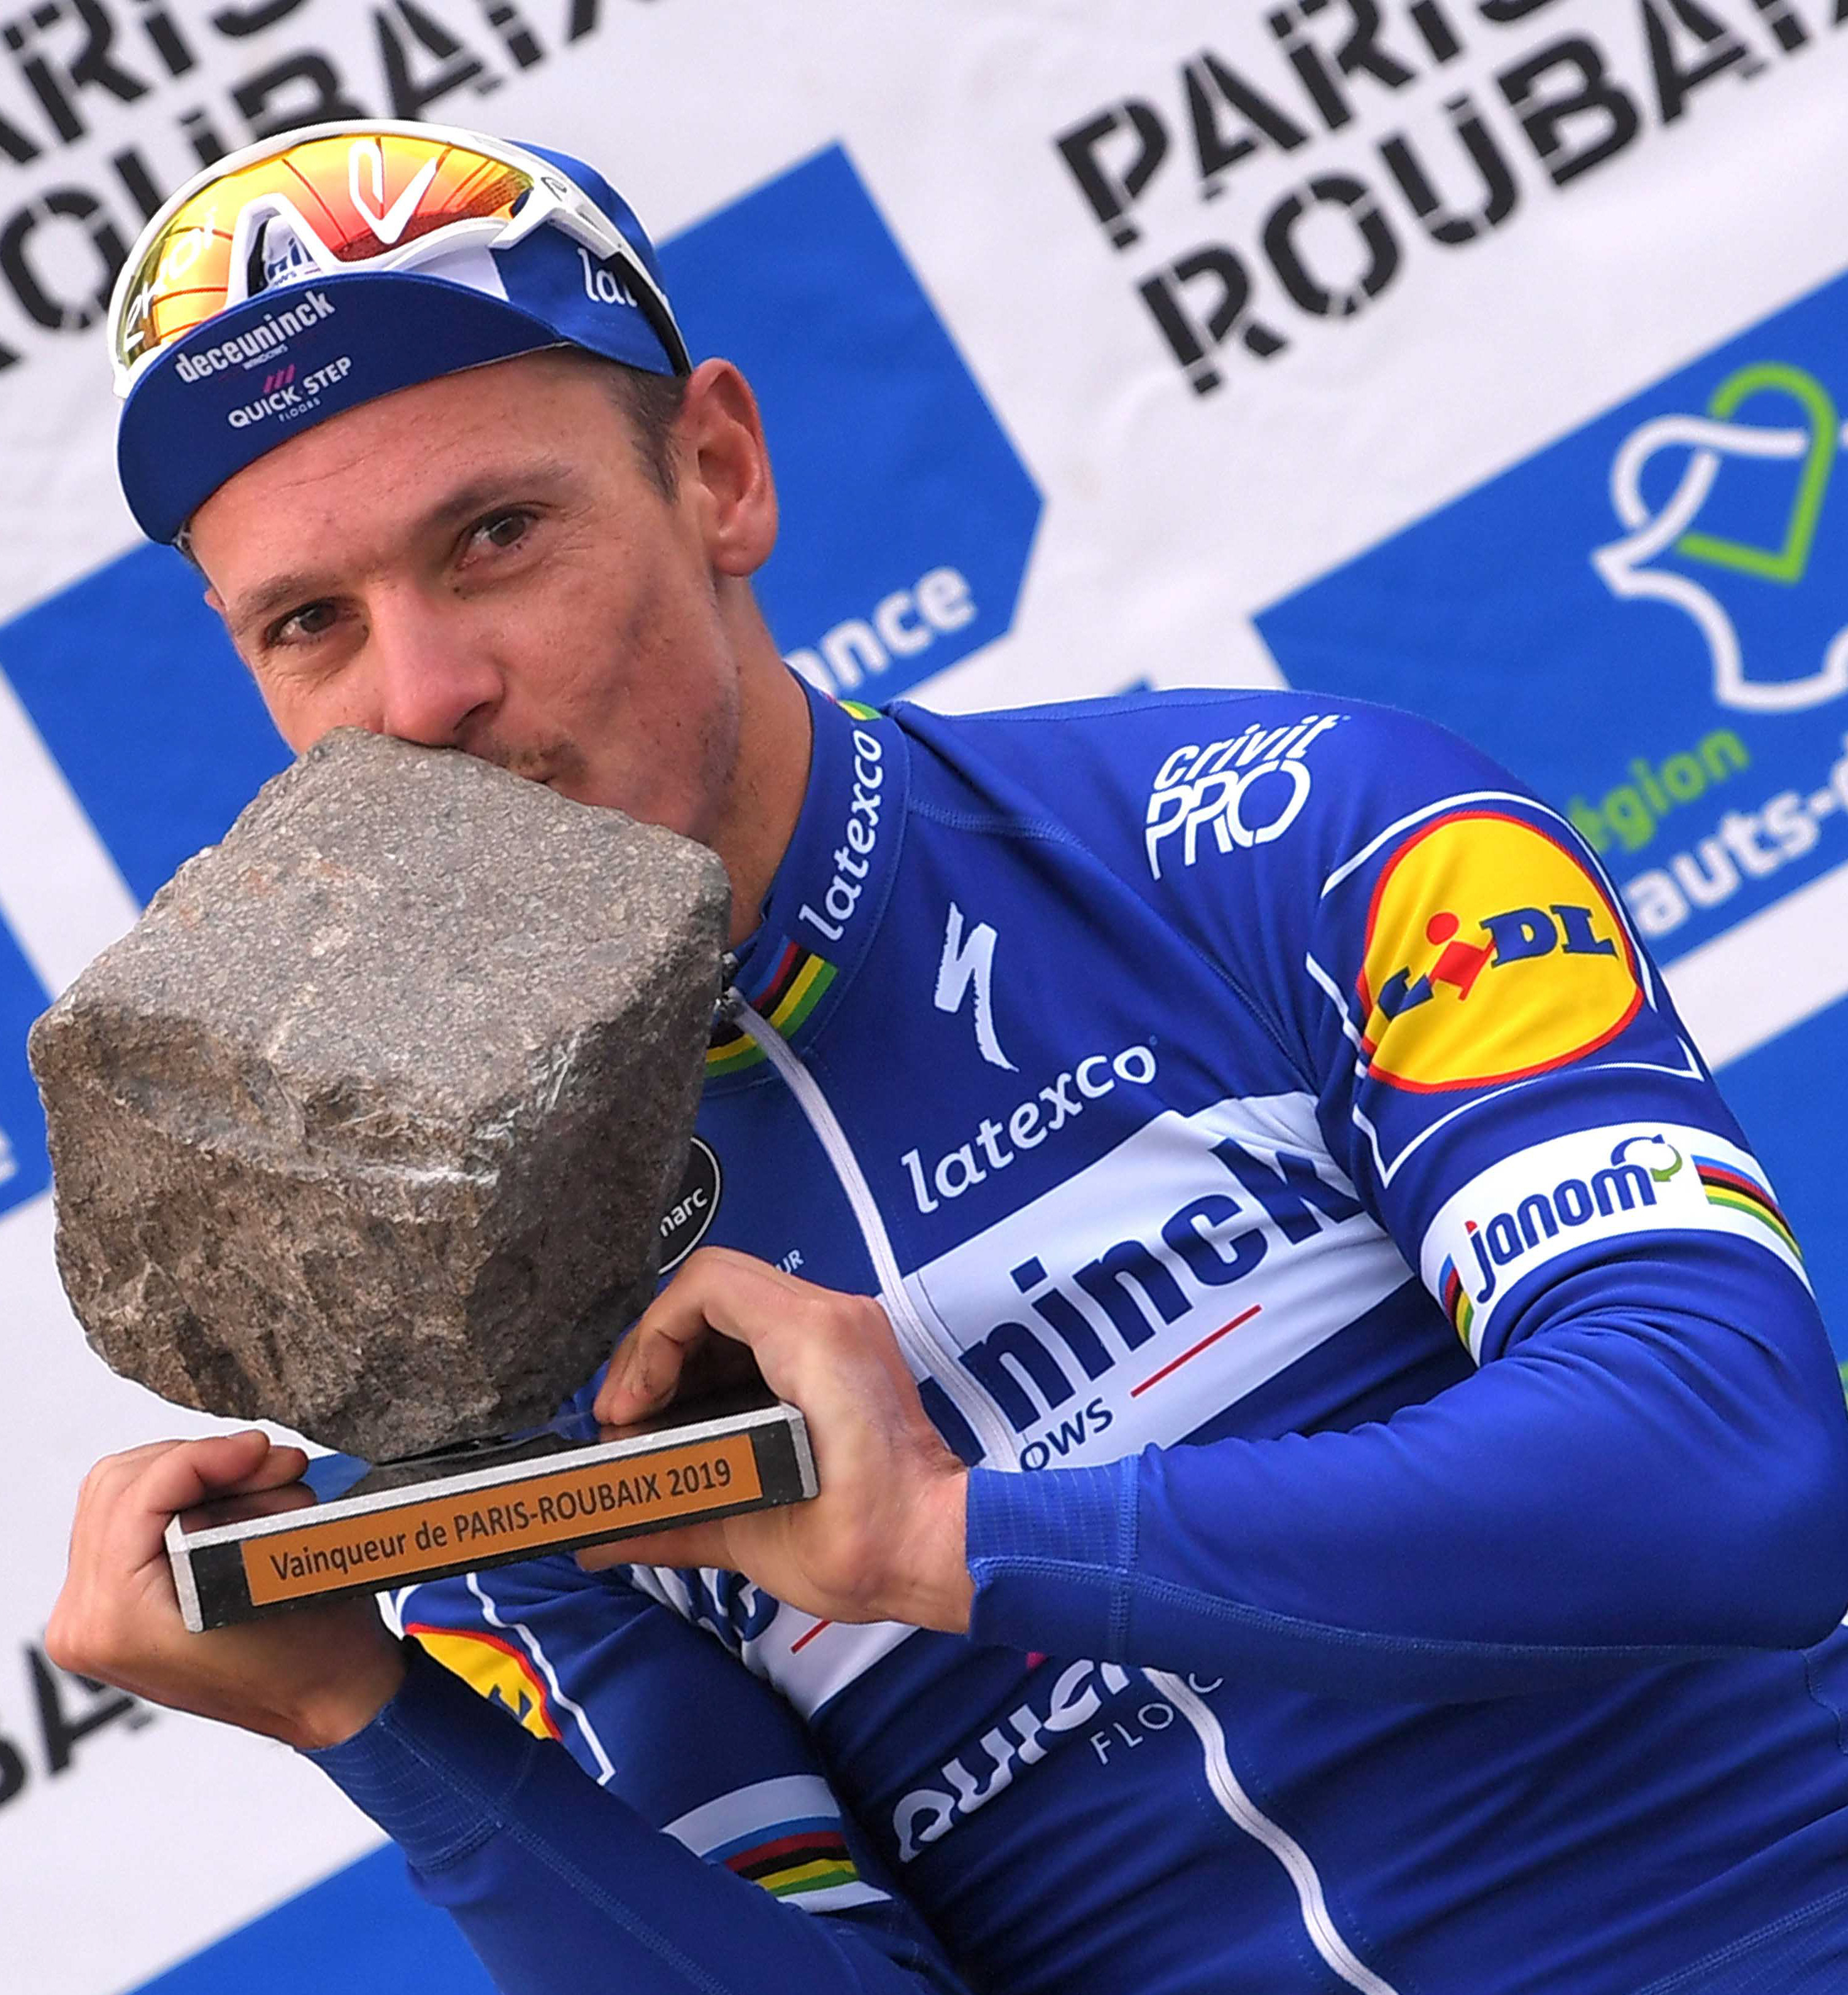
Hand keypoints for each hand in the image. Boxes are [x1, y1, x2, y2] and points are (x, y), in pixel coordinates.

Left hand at [45, 1430, 406, 1750]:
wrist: (326, 1699)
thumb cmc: (312, 1655)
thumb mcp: (278, 1567)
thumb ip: (246, 1502)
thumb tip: (245, 1452)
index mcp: (114, 1620)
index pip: (139, 1495)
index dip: (206, 1457)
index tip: (258, 1448)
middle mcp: (84, 1622)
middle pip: (118, 1485)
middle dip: (201, 1461)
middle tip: (267, 1462)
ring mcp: (88, 1618)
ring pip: (117, 1493)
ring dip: (191, 1474)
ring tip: (256, 1479)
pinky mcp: (106, 1607)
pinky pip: (124, 1521)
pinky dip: (178, 1497)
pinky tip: (227, 1499)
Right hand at [580, 1249, 973, 1632]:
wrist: (941, 1549)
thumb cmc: (871, 1543)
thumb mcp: (755, 1538)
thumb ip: (666, 1524)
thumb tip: (595, 1540)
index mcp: (815, 1341)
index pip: (705, 1288)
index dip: (648, 1342)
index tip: (630, 1408)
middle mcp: (833, 1317)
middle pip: (713, 1288)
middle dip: (656, 1347)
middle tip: (627, 1416)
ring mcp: (843, 1327)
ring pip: (735, 1304)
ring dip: (683, 1354)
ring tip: (652, 1418)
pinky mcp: (844, 1348)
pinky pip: (763, 1328)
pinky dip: (716, 1362)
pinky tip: (693, 1416)